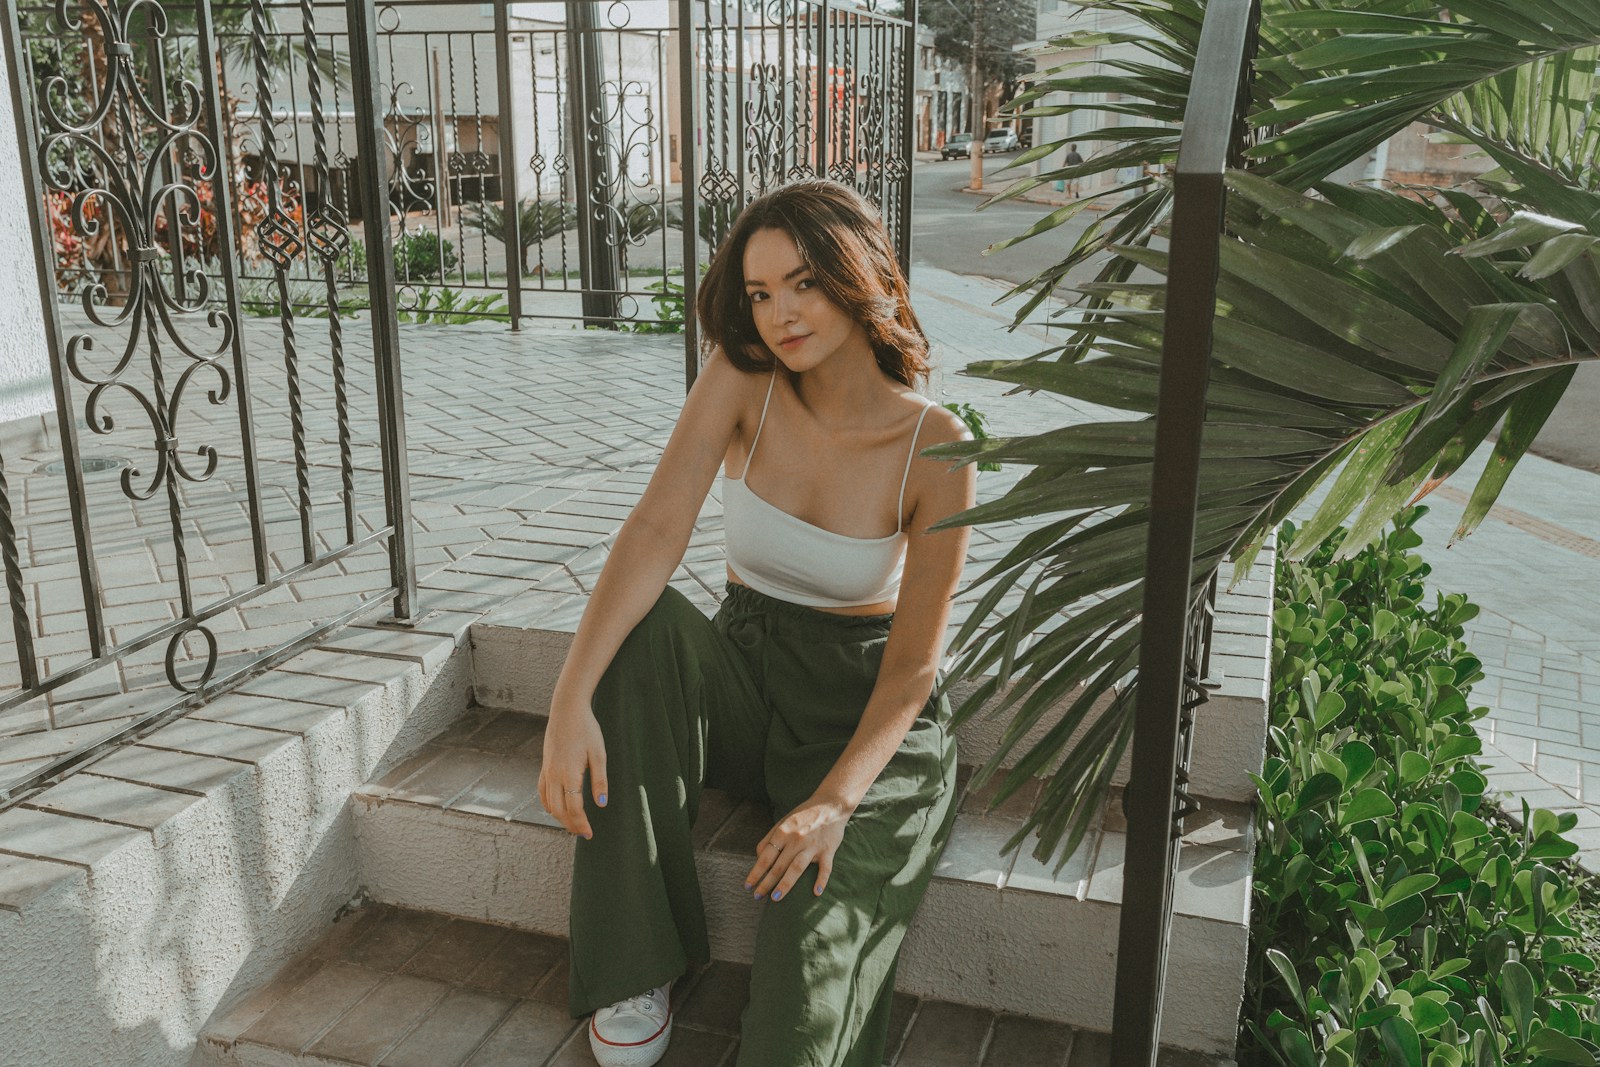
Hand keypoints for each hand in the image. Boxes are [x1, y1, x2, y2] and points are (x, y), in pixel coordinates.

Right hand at [538, 699, 608, 838]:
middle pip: (559, 810)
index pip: (573, 807)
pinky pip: (542, 792)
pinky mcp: (544, 766)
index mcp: (569, 773)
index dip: (581, 824)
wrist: (567, 710)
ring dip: (560, 817)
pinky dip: (548, 805)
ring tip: (573, 824)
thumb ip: (600, 780)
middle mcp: (554, 775)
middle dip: (571, 825)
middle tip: (583, 834)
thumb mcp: (599, 753)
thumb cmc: (586, 729)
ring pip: (549, 803)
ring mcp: (547, 770)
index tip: (589, 834)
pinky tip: (556, 809)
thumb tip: (601, 804)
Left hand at [744, 793, 852, 901]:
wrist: (831, 804)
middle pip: (779, 865)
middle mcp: (796, 839)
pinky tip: (816, 892)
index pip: (766, 856)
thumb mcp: (783, 821)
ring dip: (786, 884)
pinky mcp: (828, 850)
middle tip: (757, 896)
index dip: (756, 872)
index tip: (748, 885)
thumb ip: (769, 838)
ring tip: (775, 898)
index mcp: (783, 831)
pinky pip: (825, 868)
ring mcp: (813, 845)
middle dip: (766, 883)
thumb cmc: (804, 815)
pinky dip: (821, 880)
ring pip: (797, 868)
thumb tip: (759, 858)